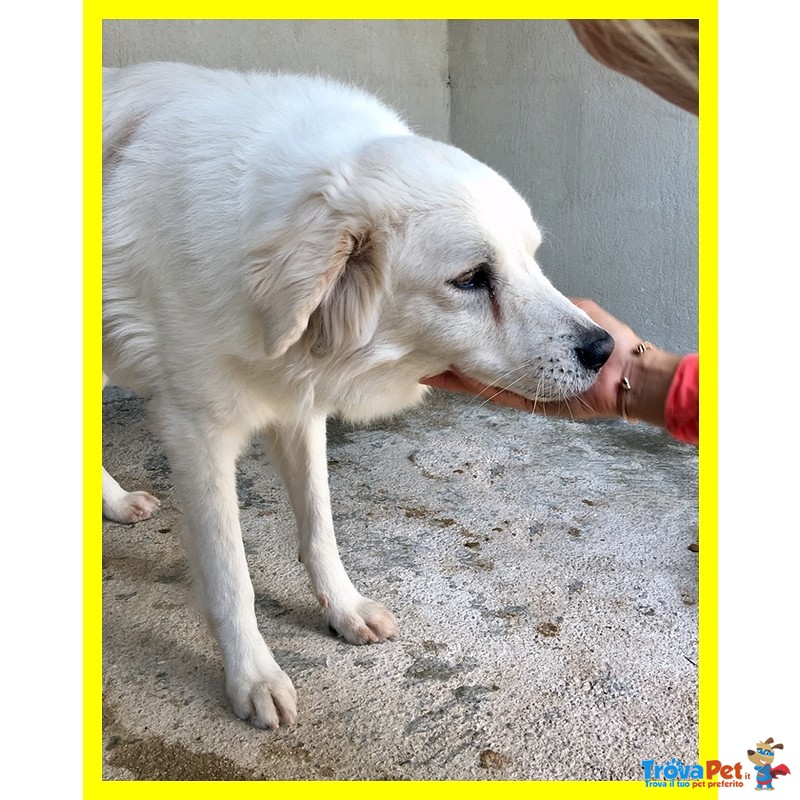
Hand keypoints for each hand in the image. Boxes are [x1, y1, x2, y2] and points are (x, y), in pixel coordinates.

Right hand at [421, 299, 678, 423]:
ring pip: (477, 373)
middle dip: (451, 346)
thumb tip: (527, 288)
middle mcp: (523, 363)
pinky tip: (440, 374)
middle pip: (479, 353)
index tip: (444, 304)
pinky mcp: (527, 401)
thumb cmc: (610, 345)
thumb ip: (548, 306)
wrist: (630, 379)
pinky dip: (466, 384)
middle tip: (421, 338)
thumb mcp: (575, 312)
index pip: (495, 328)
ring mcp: (523, 382)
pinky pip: (490, 391)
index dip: (470, 318)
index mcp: (535, 341)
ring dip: (450, 367)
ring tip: (420, 358)